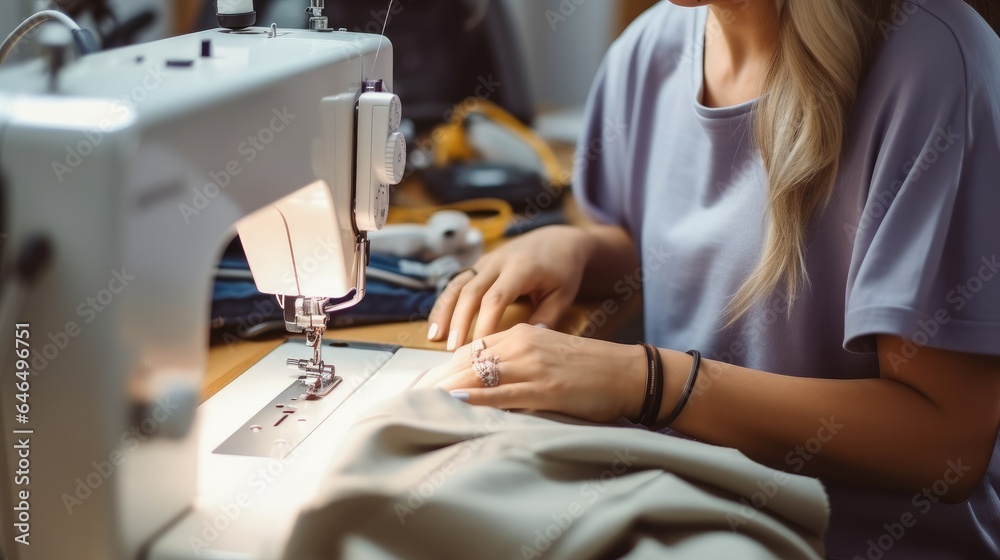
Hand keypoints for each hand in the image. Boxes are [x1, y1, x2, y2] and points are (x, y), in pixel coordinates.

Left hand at [418, 324, 646, 422]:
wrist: (628, 373)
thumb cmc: (590, 368)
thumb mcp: (550, 352)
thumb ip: (521, 358)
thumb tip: (494, 372)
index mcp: (523, 334)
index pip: (473, 347)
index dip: (446, 365)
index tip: (425, 380)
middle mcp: (523, 344)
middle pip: (469, 360)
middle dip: (439, 378)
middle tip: (414, 394)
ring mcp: (533, 366)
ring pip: (480, 375)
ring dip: (449, 389)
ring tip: (424, 401)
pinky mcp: (544, 388)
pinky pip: (503, 393)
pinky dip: (477, 399)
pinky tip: (457, 404)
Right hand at [427, 226, 592, 349]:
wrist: (558, 241)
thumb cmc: (563, 271)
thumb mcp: (562, 295)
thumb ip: (545, 318)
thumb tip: (523, 346)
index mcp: (522, 268)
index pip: (496, 298)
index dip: (485, 324)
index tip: (480, 350)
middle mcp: (499, 261)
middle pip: (471, 291)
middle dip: (459, 321)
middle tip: (453, 350)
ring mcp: (486, 261)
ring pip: (457, 285)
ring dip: (444, 311)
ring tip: (434, 337)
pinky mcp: (479, 265)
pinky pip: (456, 283)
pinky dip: (444, 303)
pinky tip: (437, 324)